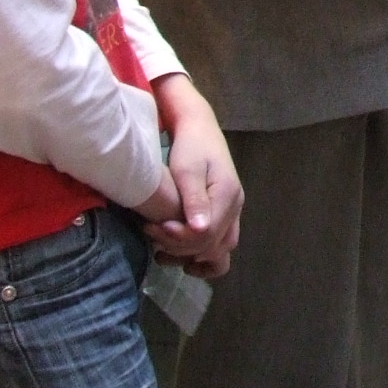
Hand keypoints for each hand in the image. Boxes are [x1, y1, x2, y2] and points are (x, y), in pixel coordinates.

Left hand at [143, 77, 242, 277]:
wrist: (199, 128)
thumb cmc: (190, 146)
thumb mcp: (187, 170)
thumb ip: (194, 199)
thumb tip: (200, 229)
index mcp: (228, 195)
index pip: (208, 233)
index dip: (180, 238)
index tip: (154, 228)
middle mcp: (235, 206)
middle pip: (214, 245)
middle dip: (181, 247)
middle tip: (152, 233)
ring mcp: (233, 211)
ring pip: (221, 248)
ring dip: (193, 256)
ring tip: (163, 253)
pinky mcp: (225, 212)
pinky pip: (221, 243)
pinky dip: (204, 255)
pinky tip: (183, 259)